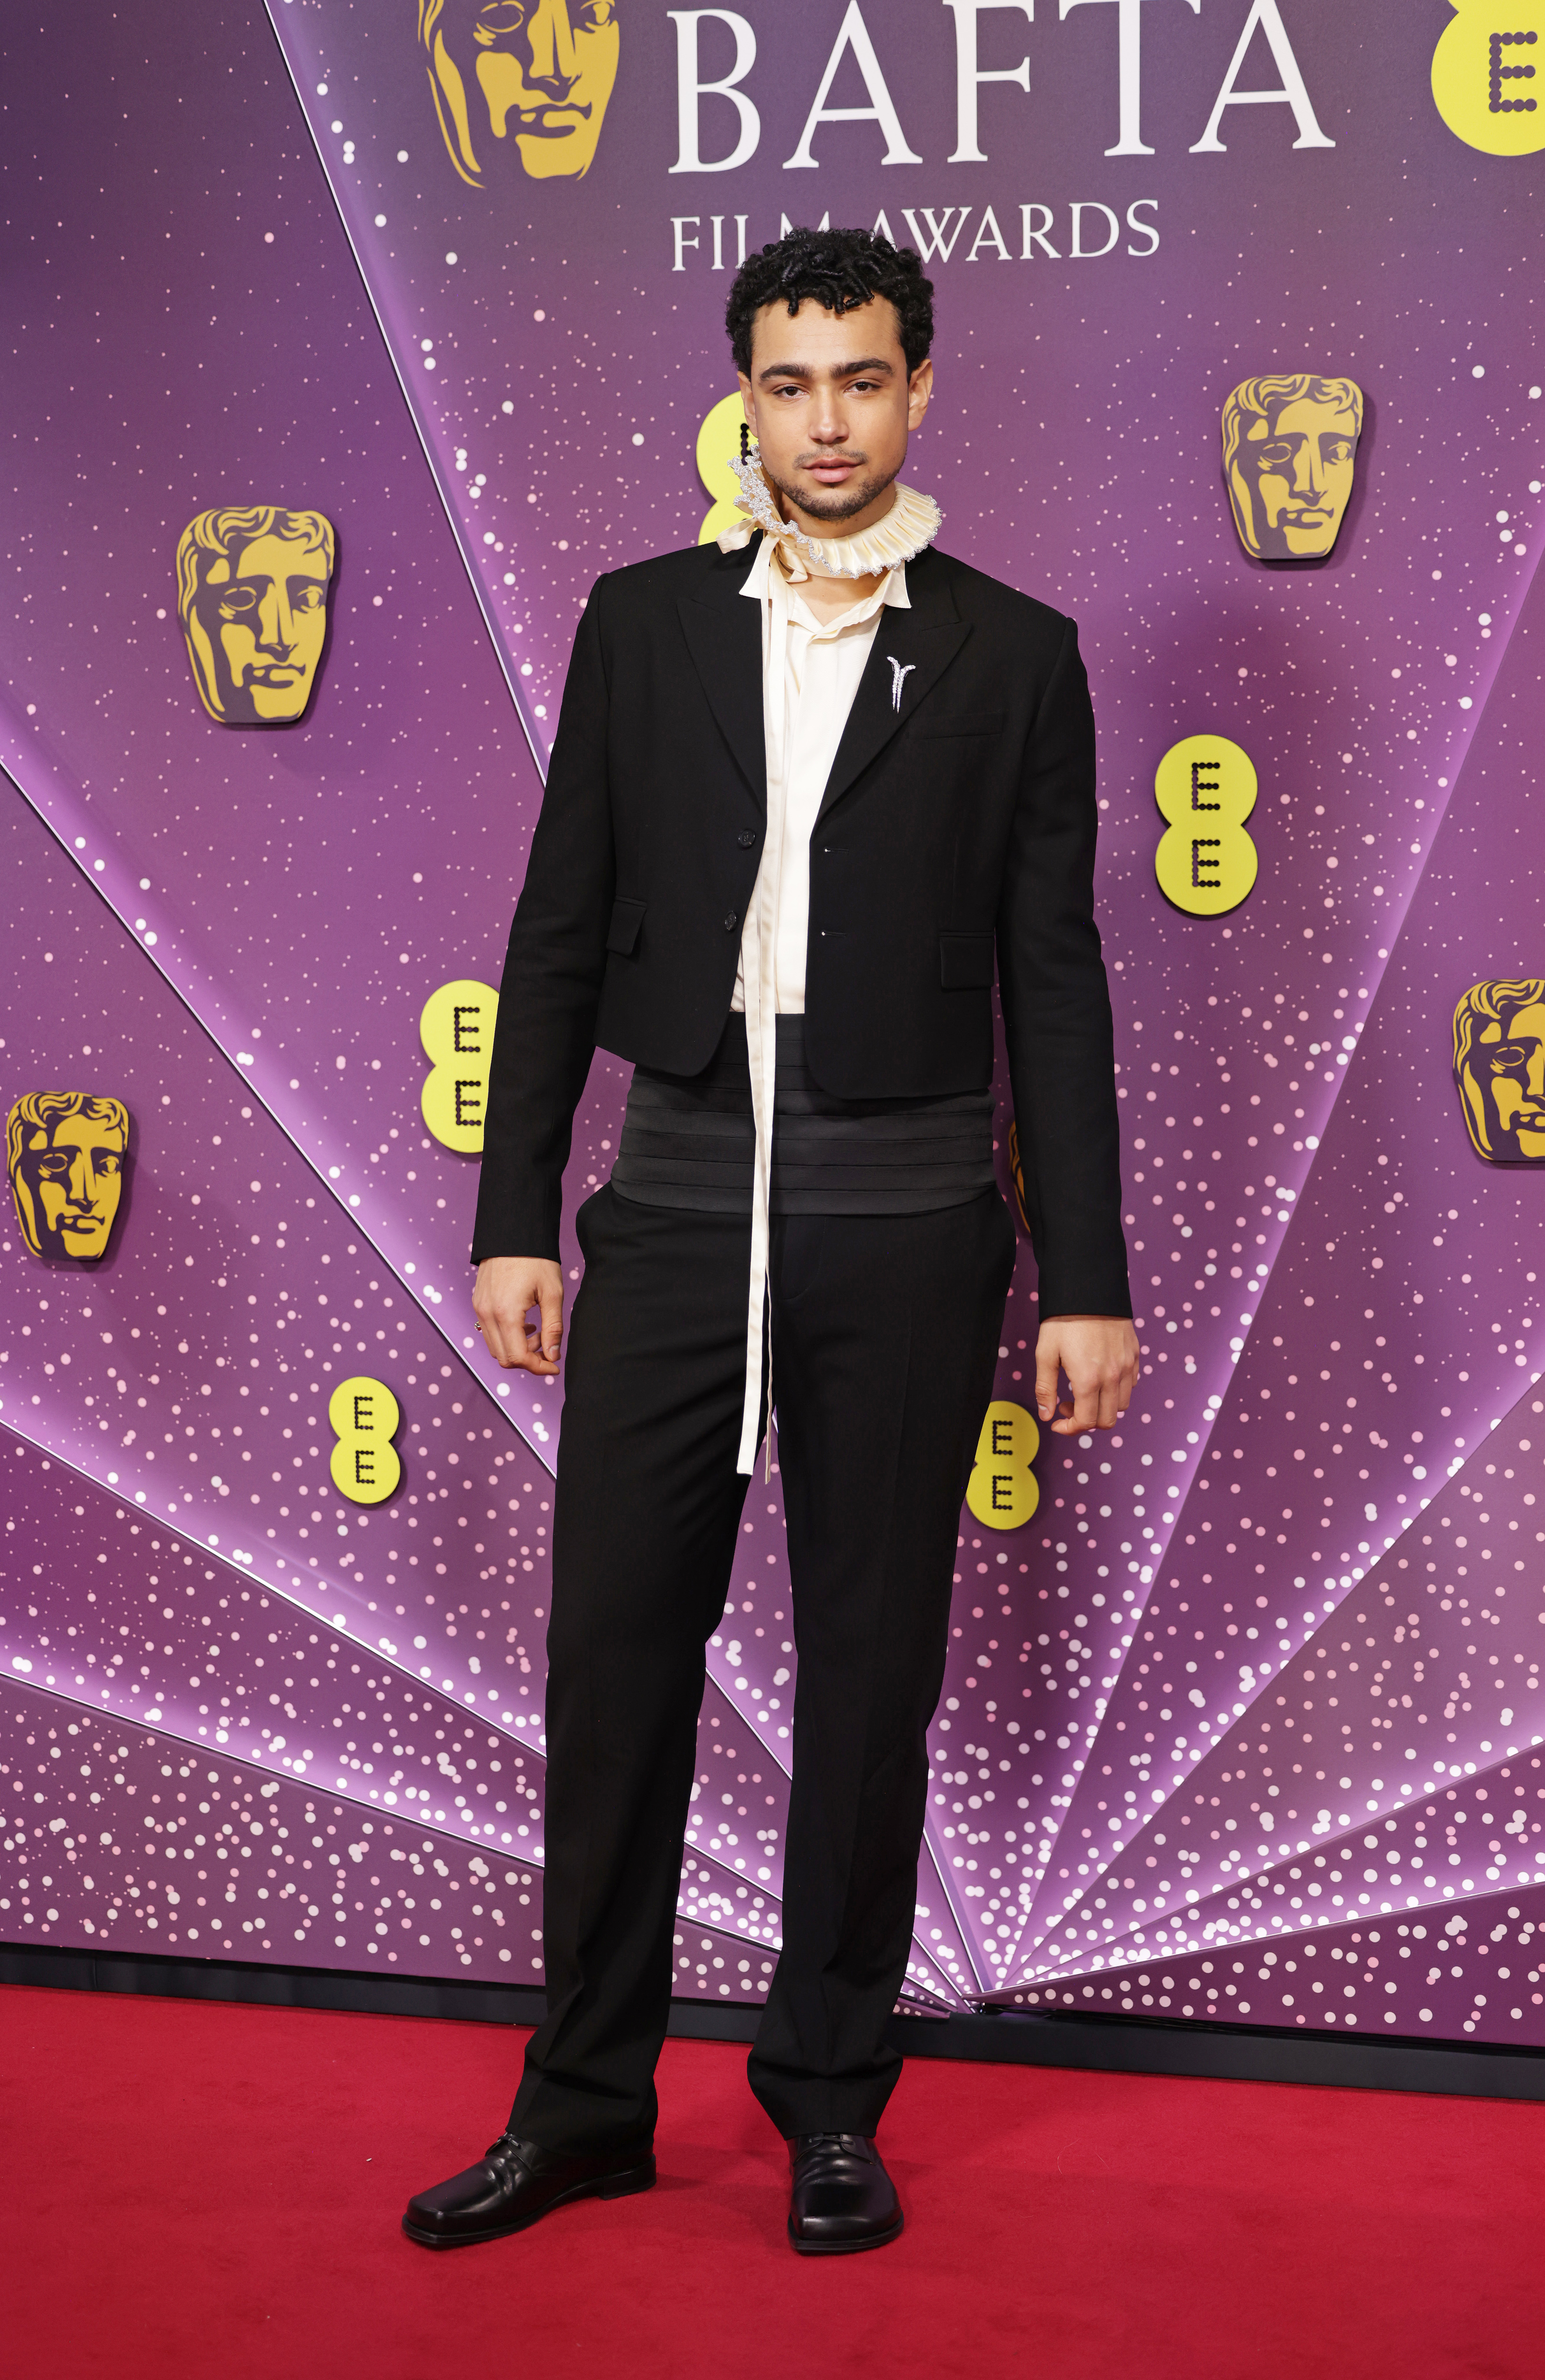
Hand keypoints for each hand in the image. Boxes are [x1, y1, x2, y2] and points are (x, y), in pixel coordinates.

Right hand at [473, 1256, 564, 1375]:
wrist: (513, 1232)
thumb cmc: (536, 1260)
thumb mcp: (552, 1293)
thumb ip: (553, 1329)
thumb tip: (553, 1357)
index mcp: (506, 1314)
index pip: (518, 1358)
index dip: (538, 1367)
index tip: (555, 1365)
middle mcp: (487, 1314)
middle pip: (504, 1358)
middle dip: (528, 1360)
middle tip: (548, 1348)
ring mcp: (479, 1308)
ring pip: (495, 1348)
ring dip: (517, 1349)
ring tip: (538, 1332)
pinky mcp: (478, 1303)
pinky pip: (488, 1332)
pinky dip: (507, 1337)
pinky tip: (525, 1323)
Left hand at [1034, 1315, 1139, 1434]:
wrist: (1088, 1289)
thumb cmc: (1063, 1320)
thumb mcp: (1045, 1354)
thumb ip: (1045, 1389)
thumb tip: (1046, 1415)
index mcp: (1088, 1380)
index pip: (1086, 1421)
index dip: (1070, 1428)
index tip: (1057, 1422)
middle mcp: (1112, 1377)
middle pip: (1107, 1420)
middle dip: (1086, 1421)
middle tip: (1068, 1405)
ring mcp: (1127, 1366)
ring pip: (1122, 1405)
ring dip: (1103, 1407)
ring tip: (1084, 1391)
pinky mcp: (1134, 1355)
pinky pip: (1131, 1385)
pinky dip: (1117, 1390)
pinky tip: (1100, 1377)